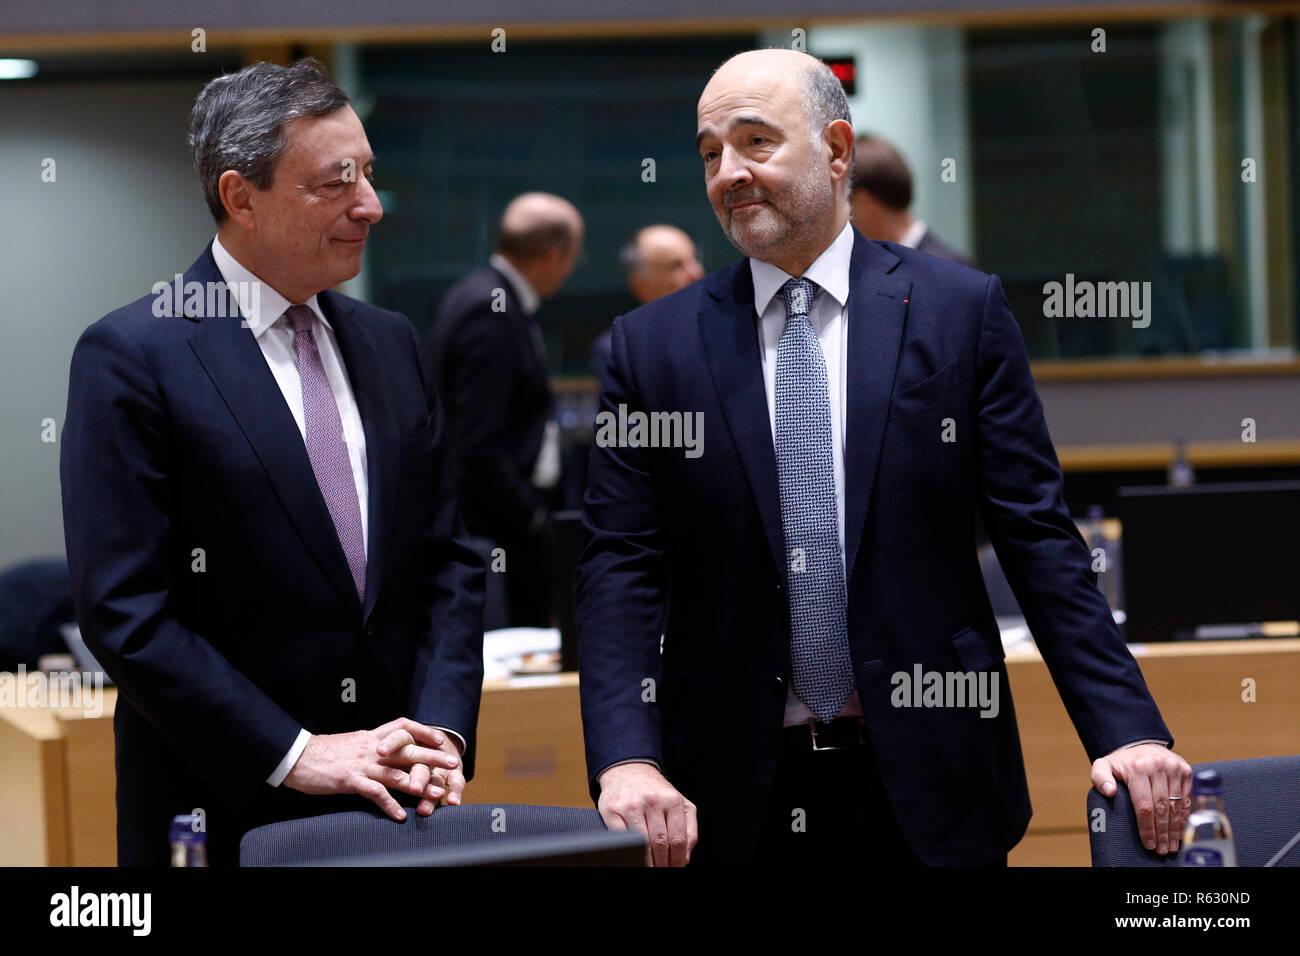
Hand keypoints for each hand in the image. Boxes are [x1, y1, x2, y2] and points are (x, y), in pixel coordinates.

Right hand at [283, 718, 460, 820]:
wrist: (297, 756)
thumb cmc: (324, 752)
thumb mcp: (353, 742)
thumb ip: (372, 745)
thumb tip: (387, 750)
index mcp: (372, 737)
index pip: (404, 727)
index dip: (424, 731)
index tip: (441, 739)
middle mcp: (372, 748)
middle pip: (408, 749)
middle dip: (432, 757)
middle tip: (453, 764)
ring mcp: (362, 764)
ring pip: (396, 773)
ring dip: (418, 784)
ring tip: (436, 794)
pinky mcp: (350, 780)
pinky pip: (375, 793)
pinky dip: (389, 804)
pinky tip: (400, 815)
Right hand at [596, 763, 696, 866]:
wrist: (629, 770)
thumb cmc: (655, 790)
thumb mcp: (680, 803)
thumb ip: (690, 829)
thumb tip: (685, 857)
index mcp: (672, 799)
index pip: (678, 838)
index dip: (678, 859)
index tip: (676, 868)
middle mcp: (652, 800)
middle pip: (660, 843)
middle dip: (663, 863)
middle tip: (663, 870)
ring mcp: (631, 805)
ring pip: (642, 843)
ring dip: (647, 862)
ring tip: (651, 867)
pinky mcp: (613, 810)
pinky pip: (621, 837)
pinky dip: (629, 851)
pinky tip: (634, 855)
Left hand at [1092, 744, 1192, 854]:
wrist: (1143, 745)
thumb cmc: (1122, 763)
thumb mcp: (1104, 765)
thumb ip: (1100, 777)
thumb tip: (1109, 792)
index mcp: (1138, 767)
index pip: (1144, 805)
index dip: (1147, 827)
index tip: (1148, 843)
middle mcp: (1159, 766)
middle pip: (1162, 808)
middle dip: (1162, 833)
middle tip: (1161, 850)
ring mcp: (1175, 768)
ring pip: (1176, 806)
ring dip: (1174, 829)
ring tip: (1171, 846)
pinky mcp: (1187, 771)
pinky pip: (1187, 799)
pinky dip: (1184, 817)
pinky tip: (1180, 831)